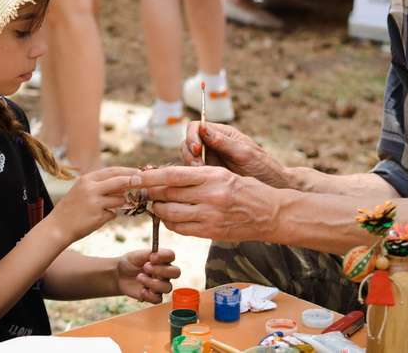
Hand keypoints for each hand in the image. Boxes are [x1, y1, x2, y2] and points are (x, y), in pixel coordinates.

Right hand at [46, 167, 136, 243]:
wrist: (57, 228)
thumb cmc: (71, 209)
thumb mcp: (82, 190)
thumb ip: (100, 185)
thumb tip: (124, 184)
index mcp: (87, 179)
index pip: (112, 171)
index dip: (128, 171)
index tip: (139, 172)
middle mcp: (91, 188)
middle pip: (120, 182)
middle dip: (134, 181)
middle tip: (143, 182)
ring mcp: (95, 202)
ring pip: (120, 200)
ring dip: (118, 204)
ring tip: (102, 208)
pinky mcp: (98, 216)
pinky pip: (113, 214)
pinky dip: (109, 216)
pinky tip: (95, 218)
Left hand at [116, 249, 180, 303]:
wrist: (119, 275)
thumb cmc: (130, 262)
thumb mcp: (136, 255)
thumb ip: (147, 253)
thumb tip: (155, 253)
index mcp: (162, 259)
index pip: (171, 256)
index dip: (164, 256)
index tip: (152, 257)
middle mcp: (164, 272)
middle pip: (176, 272)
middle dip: (161, 270)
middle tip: (146, 267)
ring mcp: (160, 284)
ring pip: (167, 287)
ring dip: (152, 283)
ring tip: (139, 277)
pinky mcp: (154, 296)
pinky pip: (158, 299)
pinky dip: (149, 295)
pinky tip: (141, 290)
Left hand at [133, 166, 278, 241]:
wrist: (272, 214)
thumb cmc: (248, 190)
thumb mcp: (225, 174)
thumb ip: (198, 176)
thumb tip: (168, 176)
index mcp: (213, 176)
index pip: (172, 175)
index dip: (150, 177)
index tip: (135, 177)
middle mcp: (210, 195)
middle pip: (167, 195)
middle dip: (151, 194)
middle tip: (142, 192)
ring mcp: (210, 216)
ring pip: (170, 214)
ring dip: (158, 210)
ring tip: (157, 205)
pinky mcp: (211, 232)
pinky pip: (181, 229)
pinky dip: (171, 223)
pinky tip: (171, 217)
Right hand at [181, 122, 288, 187]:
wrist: (275, 188)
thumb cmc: (264, 167)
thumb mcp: (244, 154)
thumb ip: (223, 142)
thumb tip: (202, 128)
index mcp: (222, 134)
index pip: (196, 127)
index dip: (192, 137)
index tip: (197, 150)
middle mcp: (213, 145)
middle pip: (188, 143)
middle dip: (189, 154)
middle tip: (199, 167)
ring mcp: (211, 160)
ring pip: (189, 159)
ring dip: (190, 167)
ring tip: (201, 178)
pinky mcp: (210, 176)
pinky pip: (195, 174)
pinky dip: (194, 178)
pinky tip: (201, 185)